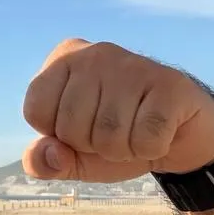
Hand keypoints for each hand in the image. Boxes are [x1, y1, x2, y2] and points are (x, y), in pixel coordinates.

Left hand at [22, 38, 213, 182]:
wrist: (178, 136)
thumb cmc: (116, 138)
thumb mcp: (72, 155)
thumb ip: (44, 161)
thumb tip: (47, 154)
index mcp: (63, 60)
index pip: (35, 111)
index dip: (59, 135)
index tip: (83, 125)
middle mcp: (95, 53)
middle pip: (70, 127)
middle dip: (92, 146)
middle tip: (115, 131)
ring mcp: (133, 65)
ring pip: (108, 135)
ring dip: (123, 150)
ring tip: (136, 131)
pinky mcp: (170, 83)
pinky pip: (146, 139)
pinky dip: (151, 149)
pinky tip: (160, 131)